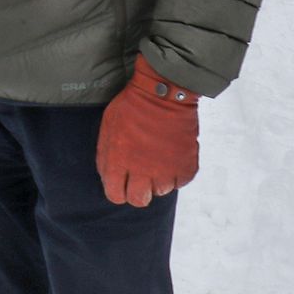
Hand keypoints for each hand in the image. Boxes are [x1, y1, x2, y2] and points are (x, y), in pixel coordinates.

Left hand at [96, 55, 199, 205]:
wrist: (163, 93)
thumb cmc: (130, 107)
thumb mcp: (107, 129)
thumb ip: (107, 156)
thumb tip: (110, 176)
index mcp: (118, 162)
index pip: (115, 195)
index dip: (118, 191)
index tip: (123, 184)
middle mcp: (142, 171)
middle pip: (139, 200)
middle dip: (138, 192)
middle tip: (141, 179)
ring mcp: (166, 170)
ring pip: (161, 191)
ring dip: (158, 179)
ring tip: (157, 159)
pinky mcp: (186, 166)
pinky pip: (180, 182)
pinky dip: (176, 173)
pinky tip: (171, 157)